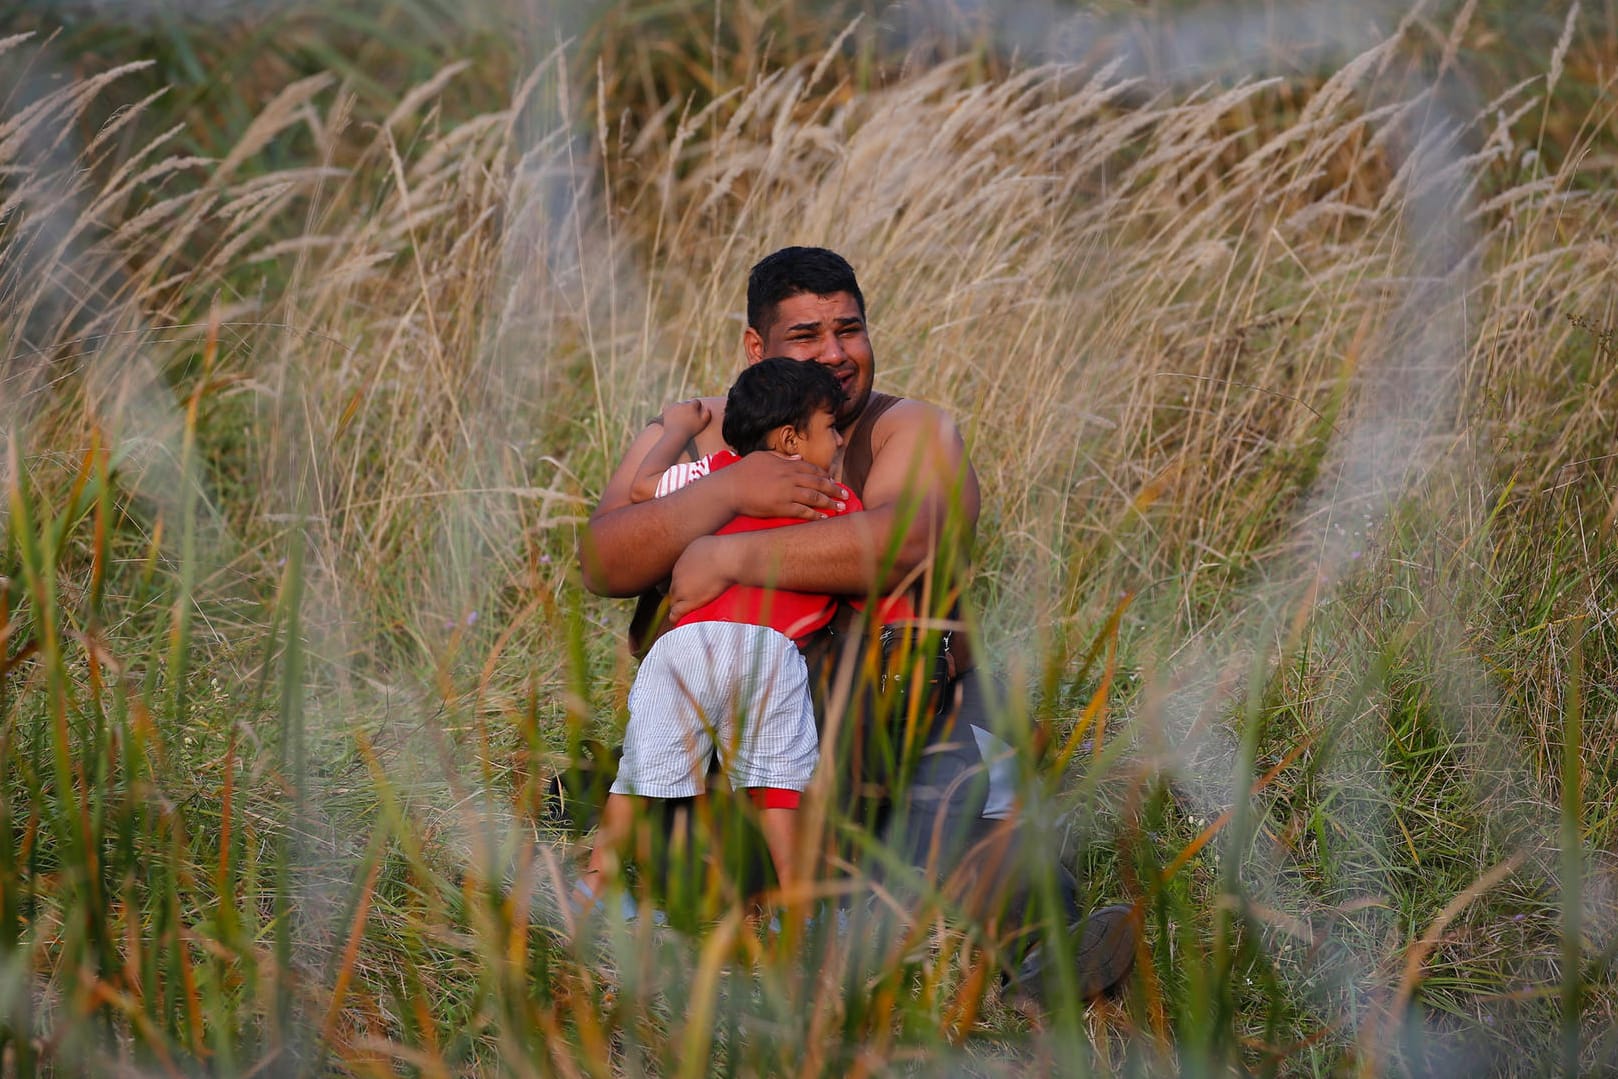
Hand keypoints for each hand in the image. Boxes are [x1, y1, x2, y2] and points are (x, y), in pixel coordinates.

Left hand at [660, 398, 711, 436]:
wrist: (676, 434)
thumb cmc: (691, 429)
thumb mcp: (703, 423)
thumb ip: (707, 415)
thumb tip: (708, 409)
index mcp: (691, 405)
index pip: (696, 402)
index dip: (697, 407)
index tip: (696, 413)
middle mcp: (682, 403)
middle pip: (686, 403)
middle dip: (687, 408)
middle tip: (688, 417)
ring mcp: (673, 406)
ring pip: (677, 405)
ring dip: (679, 409)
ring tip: (680, 418)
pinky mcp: (666, 410)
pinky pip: (668, 408)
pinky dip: (669, 411)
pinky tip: (671, 415)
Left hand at [668, 535, 735, 620]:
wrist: (727, 558)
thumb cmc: (722, 549)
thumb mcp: (703, 544)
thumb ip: (697, 553)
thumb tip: (700, 556)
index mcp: (682, 561)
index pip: (678, 575)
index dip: (685, 581)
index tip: (692, 584)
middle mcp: (678, 574)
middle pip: (674, 587)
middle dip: (681, 592)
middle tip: (691, 597)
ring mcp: (682, 588)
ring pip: (674, 600)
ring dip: (679, 604)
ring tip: (684, 610)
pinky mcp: (690, 601)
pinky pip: (676, 612)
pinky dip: (675, 616)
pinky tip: (676, 619)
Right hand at [722, 451, 848, 520]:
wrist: (730, 488)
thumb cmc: (743, 471)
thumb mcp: (763, 457)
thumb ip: (782, 457)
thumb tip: (798, 458)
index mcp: (786, 465)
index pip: (812, 469)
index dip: (825, 475)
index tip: (833, 480)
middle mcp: (790, 478)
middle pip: (818, 483)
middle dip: (834, 489)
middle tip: (845, 495)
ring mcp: (787, 493)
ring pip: (814, 497)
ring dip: (830, 502)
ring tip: (840, 507)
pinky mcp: (781, 508)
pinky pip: (803, 512)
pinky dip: (815, 515)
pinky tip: (824, 518)